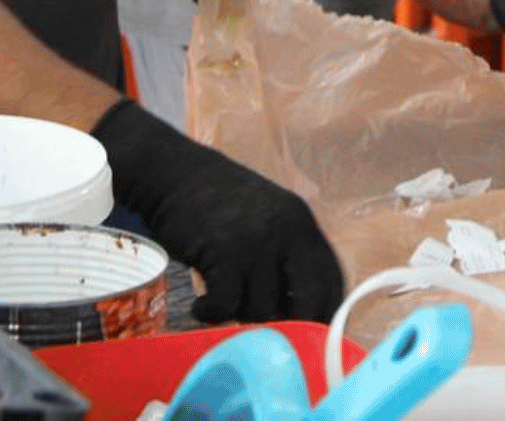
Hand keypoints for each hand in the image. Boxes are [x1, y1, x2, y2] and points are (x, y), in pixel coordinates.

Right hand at [91, 99, 342, 323]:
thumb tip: (300, 317)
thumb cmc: (216, 204)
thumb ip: (285, 258)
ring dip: (238, 314)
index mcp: (302, 223)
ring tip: (218, 297)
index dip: (325, 312)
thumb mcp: (265, 219)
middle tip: (257, 325)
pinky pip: (225, 307)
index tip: (307, 332)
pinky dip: (211, 314)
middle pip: (308, 303)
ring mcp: (257, 242)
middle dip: (287, 324)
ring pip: (262, 310)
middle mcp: (288, 231)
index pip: (333, 281)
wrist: (171, 172)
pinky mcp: (224, 253)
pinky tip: (200, 306)